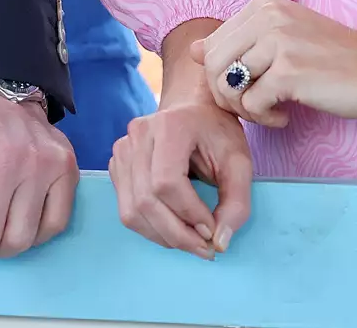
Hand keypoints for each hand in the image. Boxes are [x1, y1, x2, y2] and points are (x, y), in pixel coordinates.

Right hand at [109, 96, 252, 260]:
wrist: (192, 108)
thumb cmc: (216, 133)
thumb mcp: (239, 162)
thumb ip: (237, 202)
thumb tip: (219, 243)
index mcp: (169, 126)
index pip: (167, 182)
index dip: (189, 214)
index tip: (212, 230)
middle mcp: (138, 134)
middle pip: (146, 200)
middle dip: (177, 234)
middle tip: (205, 248)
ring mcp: (122, 149)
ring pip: (132, 211)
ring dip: (163, 236)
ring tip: (191, 241)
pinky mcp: (116, 165)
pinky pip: (127, 210)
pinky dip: (151, 229)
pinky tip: (174, 228)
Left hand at [197, 0, 356, 125]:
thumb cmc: (334, 57)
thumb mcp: (283, 39)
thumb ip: (238, 43)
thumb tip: (192, 51)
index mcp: (261, 5)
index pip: (211, 47)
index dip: (223, 78)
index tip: (251, 88)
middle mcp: (266, 16)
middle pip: (211, 67)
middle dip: (227, 97)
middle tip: (256, 107)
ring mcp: (277, 42)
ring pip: (227, 87)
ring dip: (247, 111)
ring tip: (273, 112)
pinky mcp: (289, 72)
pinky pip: (251, 105)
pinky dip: (266, 120)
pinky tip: (287, 116)